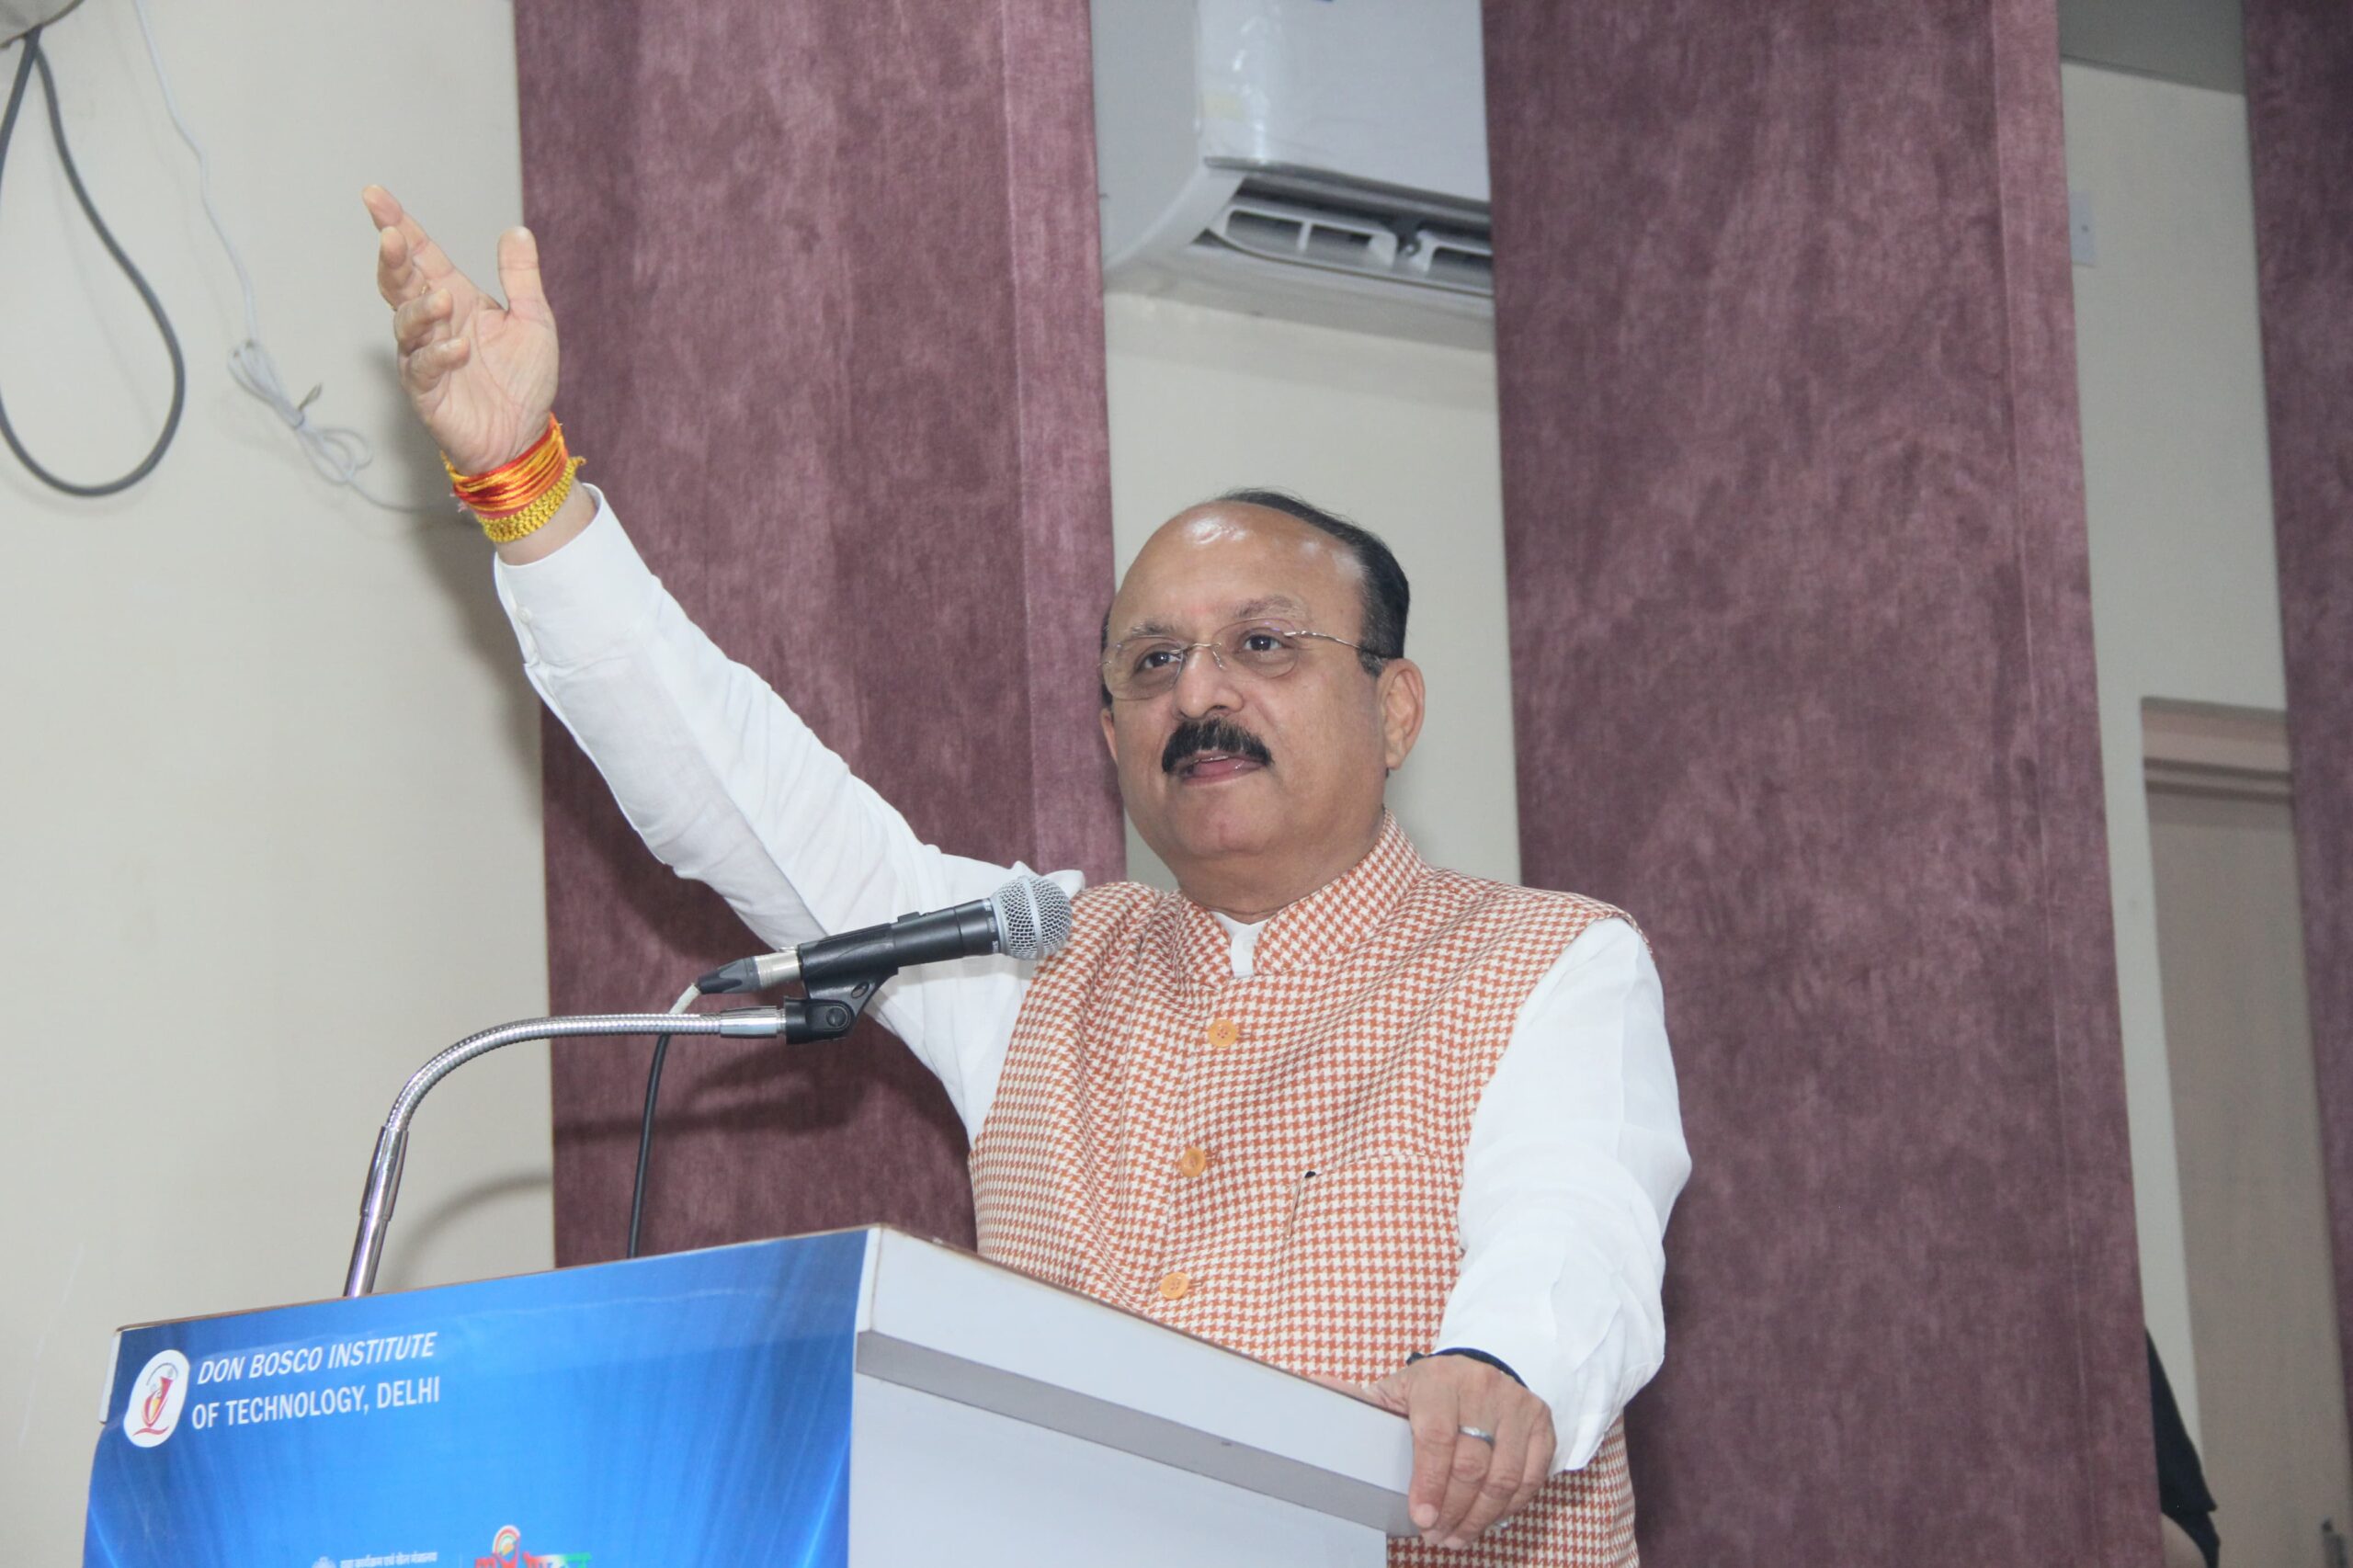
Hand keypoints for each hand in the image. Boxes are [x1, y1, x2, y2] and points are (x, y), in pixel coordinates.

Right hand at [363, 184, 557, 473]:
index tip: (374, 195)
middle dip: (393, 258)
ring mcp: (424, 355)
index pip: (421, 256)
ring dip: (420, 308)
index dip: (398, 224)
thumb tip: (517, 231)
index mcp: (457, 300)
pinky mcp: (425, 391)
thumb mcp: (533, 321)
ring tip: (442, 299)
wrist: (524, 437)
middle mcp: (434, 323)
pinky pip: (422, 367)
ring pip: (406, 323)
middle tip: (391, 235)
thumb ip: (521, 278)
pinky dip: (438, 355)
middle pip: (401, 283)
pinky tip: (457, 349)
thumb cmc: (524, 381)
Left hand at [1362, 1354, 1554, 1548]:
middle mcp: (1482, 1387)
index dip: (1429, 1482)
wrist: (1480, 1368)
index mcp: (1439, 1380)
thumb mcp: (1394, 1390)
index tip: (1419, 1517)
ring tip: (1458, 1536)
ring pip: (1503, 1476)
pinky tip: (1487, 1521)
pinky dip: (1509, 1506)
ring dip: (1480, 1517)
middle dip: (1452, 1509)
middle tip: (1435, 1534)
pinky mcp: (1541, 1422)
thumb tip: (1310, 1391)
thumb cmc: (1430, 1390)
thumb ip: (1356, 1399)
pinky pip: (1530, 1476)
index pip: (1437, 1437)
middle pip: (1471, 1464)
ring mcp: (1516, 1404)